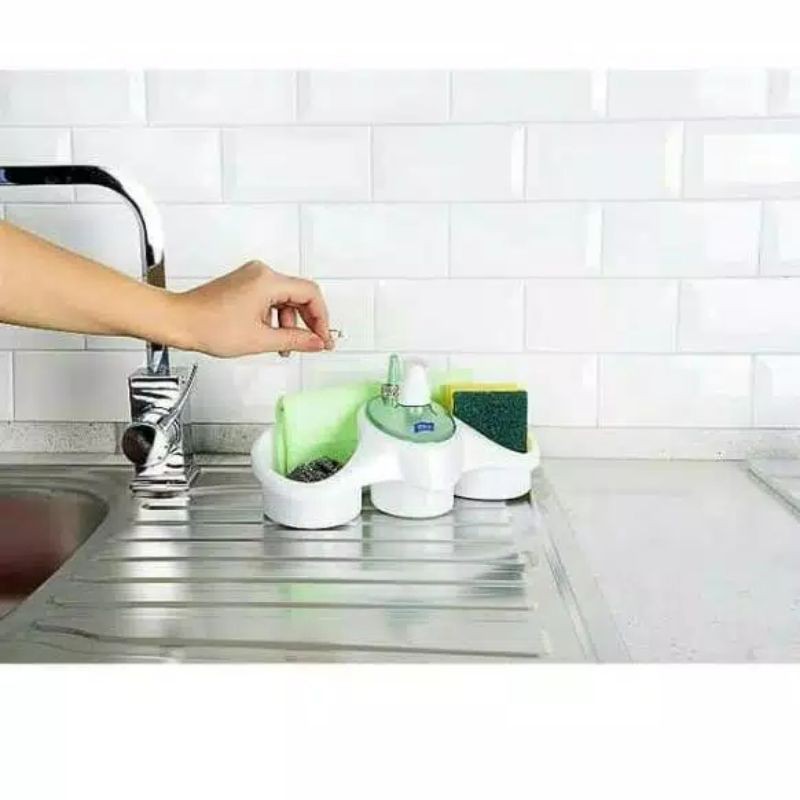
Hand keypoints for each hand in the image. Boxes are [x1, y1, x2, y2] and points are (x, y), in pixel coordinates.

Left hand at [172, 261, 331, 356]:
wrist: (178, 321)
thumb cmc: (207, 326)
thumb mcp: (260, 340)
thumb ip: (294, 341)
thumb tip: (315, 343)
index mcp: (267, 281)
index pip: (310, 294)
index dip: (322, 319)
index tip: (322, 338)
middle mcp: (261, 273)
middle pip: (300, 294)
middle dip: (308, 321)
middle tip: (313, 343)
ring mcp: (251, 277)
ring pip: (285, 298)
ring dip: (290, 322)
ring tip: (286, 345)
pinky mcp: (243, 284)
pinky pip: (271, 298)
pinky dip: (276, 317)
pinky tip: (272, 335)